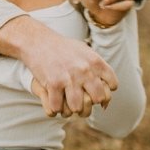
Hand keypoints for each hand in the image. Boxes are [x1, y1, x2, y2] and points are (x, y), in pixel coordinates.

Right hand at [0, 14, 116, 116]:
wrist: (38, 40)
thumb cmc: (63, 48)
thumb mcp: (85, 51)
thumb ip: (98, 68)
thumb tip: (111, 88)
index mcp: (95, 62)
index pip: (112, 85)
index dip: (105, 92)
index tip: (95, 92)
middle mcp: (85, 70)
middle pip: (98, 99)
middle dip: (90, 103)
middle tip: (81, 102)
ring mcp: (69, 78)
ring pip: (78, 108)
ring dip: (72, 108)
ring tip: (67, 105)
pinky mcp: (53, 84)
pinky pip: (57, 108)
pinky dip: (55, 108)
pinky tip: (54, 102)